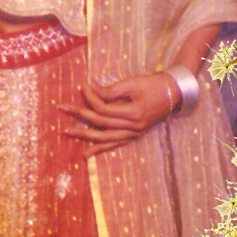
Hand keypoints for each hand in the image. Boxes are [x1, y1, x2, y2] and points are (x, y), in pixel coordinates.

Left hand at [59, 73, 178, 155]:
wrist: (174, 93)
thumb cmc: (154, 85)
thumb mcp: (133, 83)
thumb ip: (111, 90)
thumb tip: (91, 89)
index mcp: (133, 114)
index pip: (104, 108)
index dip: (91, 97)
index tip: (83, 85)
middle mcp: (133, 128)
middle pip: (100, 123)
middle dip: (80, 115)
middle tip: (62, 107)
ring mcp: (134, 134)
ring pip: (105, 138)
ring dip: (85, 135)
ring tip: (67, 132)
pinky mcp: (134, 135)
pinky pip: (114, 144)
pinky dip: (100, 149)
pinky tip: (87, 153)